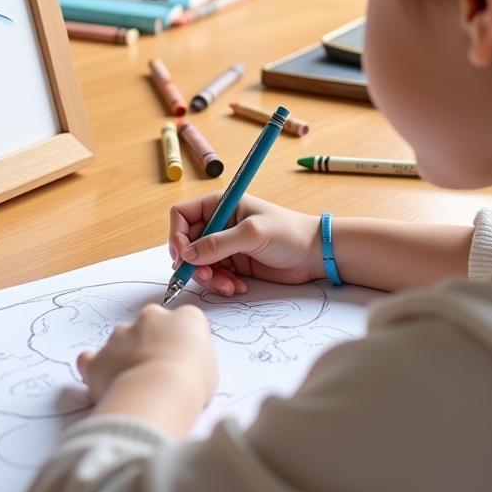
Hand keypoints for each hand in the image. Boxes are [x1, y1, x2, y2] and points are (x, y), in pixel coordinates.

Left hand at [76, 304, 216, 410]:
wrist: (159, 392)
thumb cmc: (192, 382)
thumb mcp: (209, 367)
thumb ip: (195, 356)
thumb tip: (185, 363)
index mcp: (183, 317)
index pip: (183, 322)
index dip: (181, 343)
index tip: (182, 361)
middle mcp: (150, 318)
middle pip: (148, 326)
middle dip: (149, 344)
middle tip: (157, 372)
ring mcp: (120, 335)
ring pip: (119, 342)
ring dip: (124, 358)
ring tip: (134, 385)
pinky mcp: (98, 358)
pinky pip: (90, 360)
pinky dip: (95, 369)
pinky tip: (103, 383)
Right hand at [169, 194, 322, 295]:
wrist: (314, 254)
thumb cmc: (288, 233)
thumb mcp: (251, 234)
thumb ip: (218, 243)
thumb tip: (186, 254)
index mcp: (220, 204)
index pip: (182, 215)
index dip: (177, 234)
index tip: (182, 256)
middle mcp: (219, 223)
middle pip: (187, 243)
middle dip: (194, 263)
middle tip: (208, 277)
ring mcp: (225, 245)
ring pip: (199, 264)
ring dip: (210, 278)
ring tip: (229, 286)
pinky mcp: (234, 263)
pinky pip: (215, 276)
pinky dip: (221, 284)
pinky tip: (238, 286)